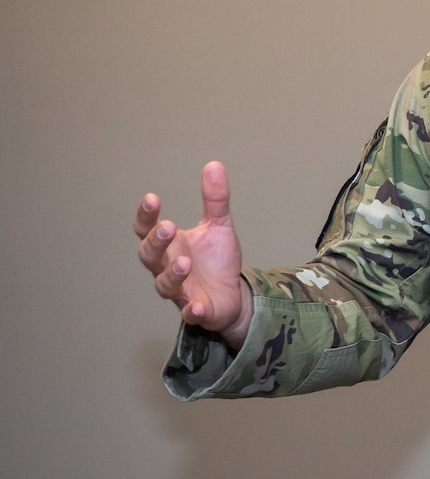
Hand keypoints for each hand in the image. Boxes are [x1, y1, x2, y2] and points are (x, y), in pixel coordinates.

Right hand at [135, 160, 251, 350]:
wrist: (233, 295)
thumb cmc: (217, 261)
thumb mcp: (219, 226)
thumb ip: (215, 199)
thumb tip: (214, 164)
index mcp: (169, 245)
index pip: (146, 229)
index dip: (146, 215)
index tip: (152, 198)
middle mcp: (166, 267)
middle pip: (149, 256)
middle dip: (156, 241)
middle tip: (168, 227)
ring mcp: (180, 291)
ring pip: (164, 285)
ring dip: (172, 273)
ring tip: (184, 261)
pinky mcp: (196, 311)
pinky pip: (189, 313)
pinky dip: (192, 310)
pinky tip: (197, 306)